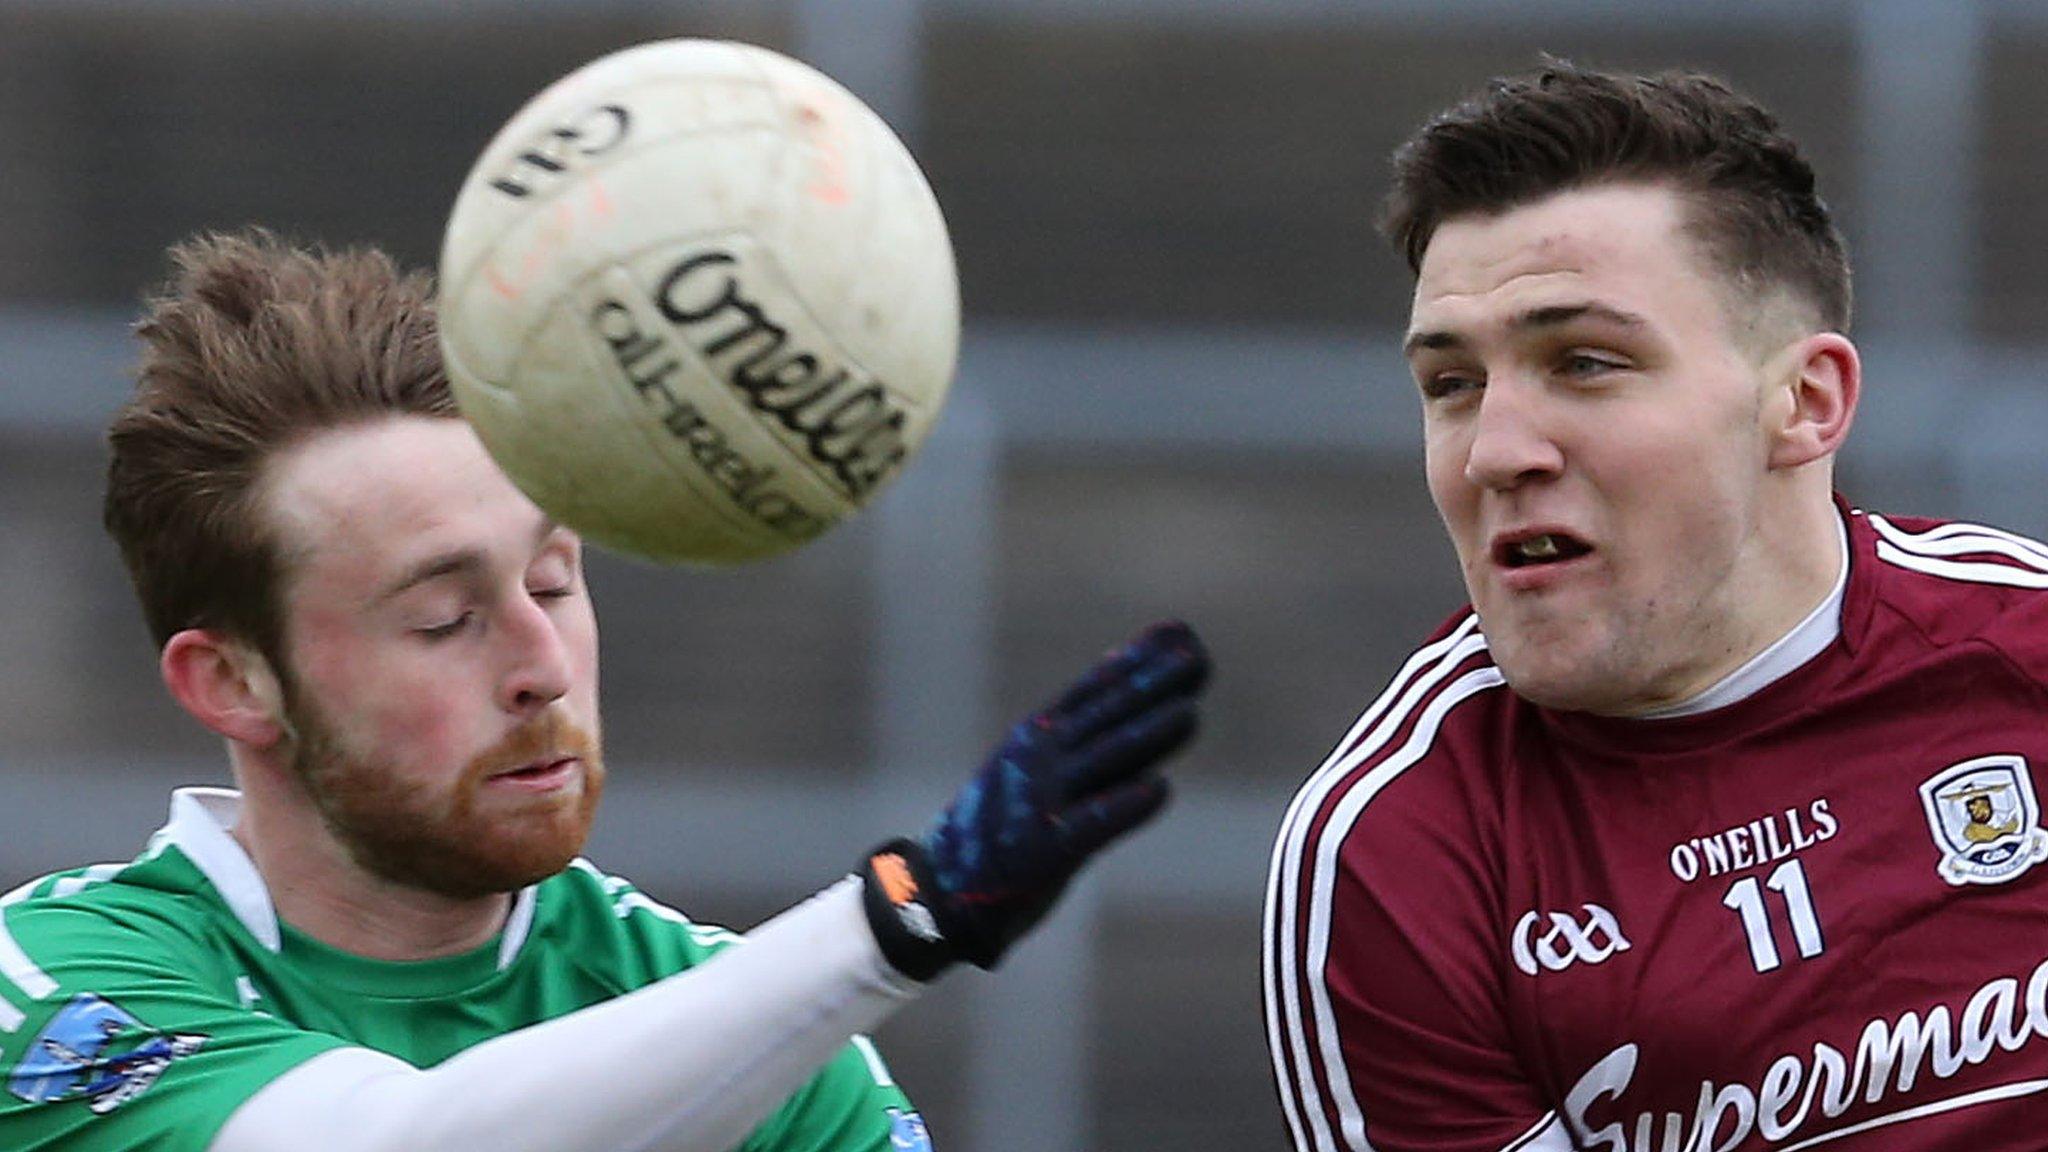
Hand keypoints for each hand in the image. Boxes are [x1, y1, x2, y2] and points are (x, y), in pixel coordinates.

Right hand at [860, 620, 1209, 979]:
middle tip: (1198, 654)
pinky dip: (1126, 804)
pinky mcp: (1045, 850)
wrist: (938, 895)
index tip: (1180, 630)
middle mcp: (1039, 759)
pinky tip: (1159, 788)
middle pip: (1108, 712)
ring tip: (1190, 712)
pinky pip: (1093, 823)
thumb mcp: (1040, 778)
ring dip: (1149, 732)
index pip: (1096, 687)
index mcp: (1037, 737)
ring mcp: (1040, 800)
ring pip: (1105, 757)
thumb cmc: (1000, 833)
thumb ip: (1096, 753)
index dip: (1140, 658)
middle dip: (1155, 681)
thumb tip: (1160, 719)